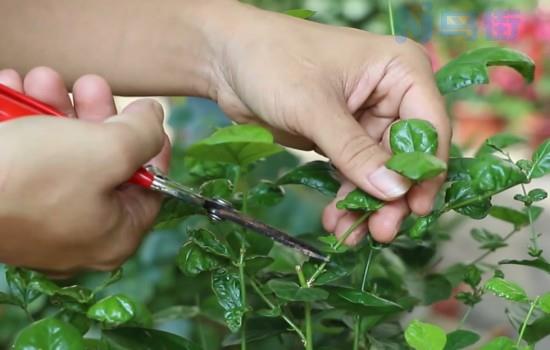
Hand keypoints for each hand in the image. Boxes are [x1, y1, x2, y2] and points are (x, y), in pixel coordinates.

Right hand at [0, 67, 169, 275]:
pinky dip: (23, 121)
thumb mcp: (107, 150)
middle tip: (90, 84)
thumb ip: (143, 134)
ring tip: (40, 78)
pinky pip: (27, 157)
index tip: (146, 115)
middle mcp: (82, 232)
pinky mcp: (9, 200)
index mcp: (116, 233)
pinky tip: (12, 89)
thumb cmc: (34, 177)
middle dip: (94, 114)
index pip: (151, 186)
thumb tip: (154, 120)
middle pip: (105, 164)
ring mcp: (42, 218)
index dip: (151, 145)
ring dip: (54, 108)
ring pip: (62, 153)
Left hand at [209, 3, 450, 243]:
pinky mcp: (342, 136)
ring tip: (349, 234)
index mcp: (400, 70)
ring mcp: (366, 117)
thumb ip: (354, 151)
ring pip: (379, 170)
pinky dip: (346, 197)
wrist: (226, 60)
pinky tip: (335, 219)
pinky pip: (353, 172)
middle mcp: (391, 94)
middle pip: (405, 155)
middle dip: (392, 195)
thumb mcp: (314, 107)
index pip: (429, 126)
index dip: (425, 170)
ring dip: (366, 204)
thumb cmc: (273, 62)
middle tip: (380, 232)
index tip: (415, 208)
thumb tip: (395, 190)